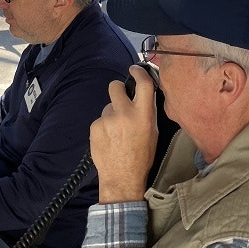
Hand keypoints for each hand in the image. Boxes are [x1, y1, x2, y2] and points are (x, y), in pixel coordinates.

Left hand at [90, 64, 157, 203]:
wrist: (122, 177)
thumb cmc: (142, 156)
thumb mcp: (153, 132)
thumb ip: (147, 111)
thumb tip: (143, 96)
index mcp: (143, 115)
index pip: (143, 83)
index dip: (138, 72)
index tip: (134, 70)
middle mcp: (124, 113)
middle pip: (115, 86)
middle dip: (118, 90)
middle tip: (121, 101)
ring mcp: (107, 119)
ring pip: (107, 106)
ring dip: (111, 114)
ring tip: (116, 132)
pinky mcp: (94, 127)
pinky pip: (100, 119)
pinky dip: (104, 126)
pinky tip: (109, 139)